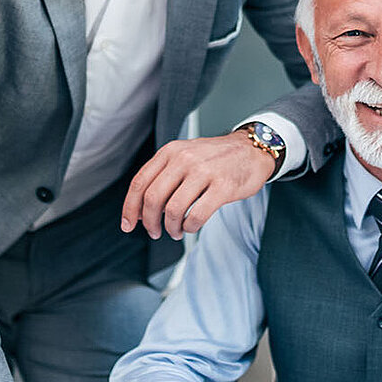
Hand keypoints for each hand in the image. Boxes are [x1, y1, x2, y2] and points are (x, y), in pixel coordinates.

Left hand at [121, 131, 275, 239]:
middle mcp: (184, 159)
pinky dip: (190, 227)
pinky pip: (196, 216)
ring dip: (171, 228)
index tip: (128, 224)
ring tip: (176, 231)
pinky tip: (192, 226)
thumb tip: (141, 210)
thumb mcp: (185, 155)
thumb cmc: (216, 158)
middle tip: (155, 232)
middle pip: (152, 198)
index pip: (140, 183)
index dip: (130, 208)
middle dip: (149, 222)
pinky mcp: (223, 187)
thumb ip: (163, 176)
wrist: (253, 150)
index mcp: (170, 152)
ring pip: (172, 210)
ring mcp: (204, 172)